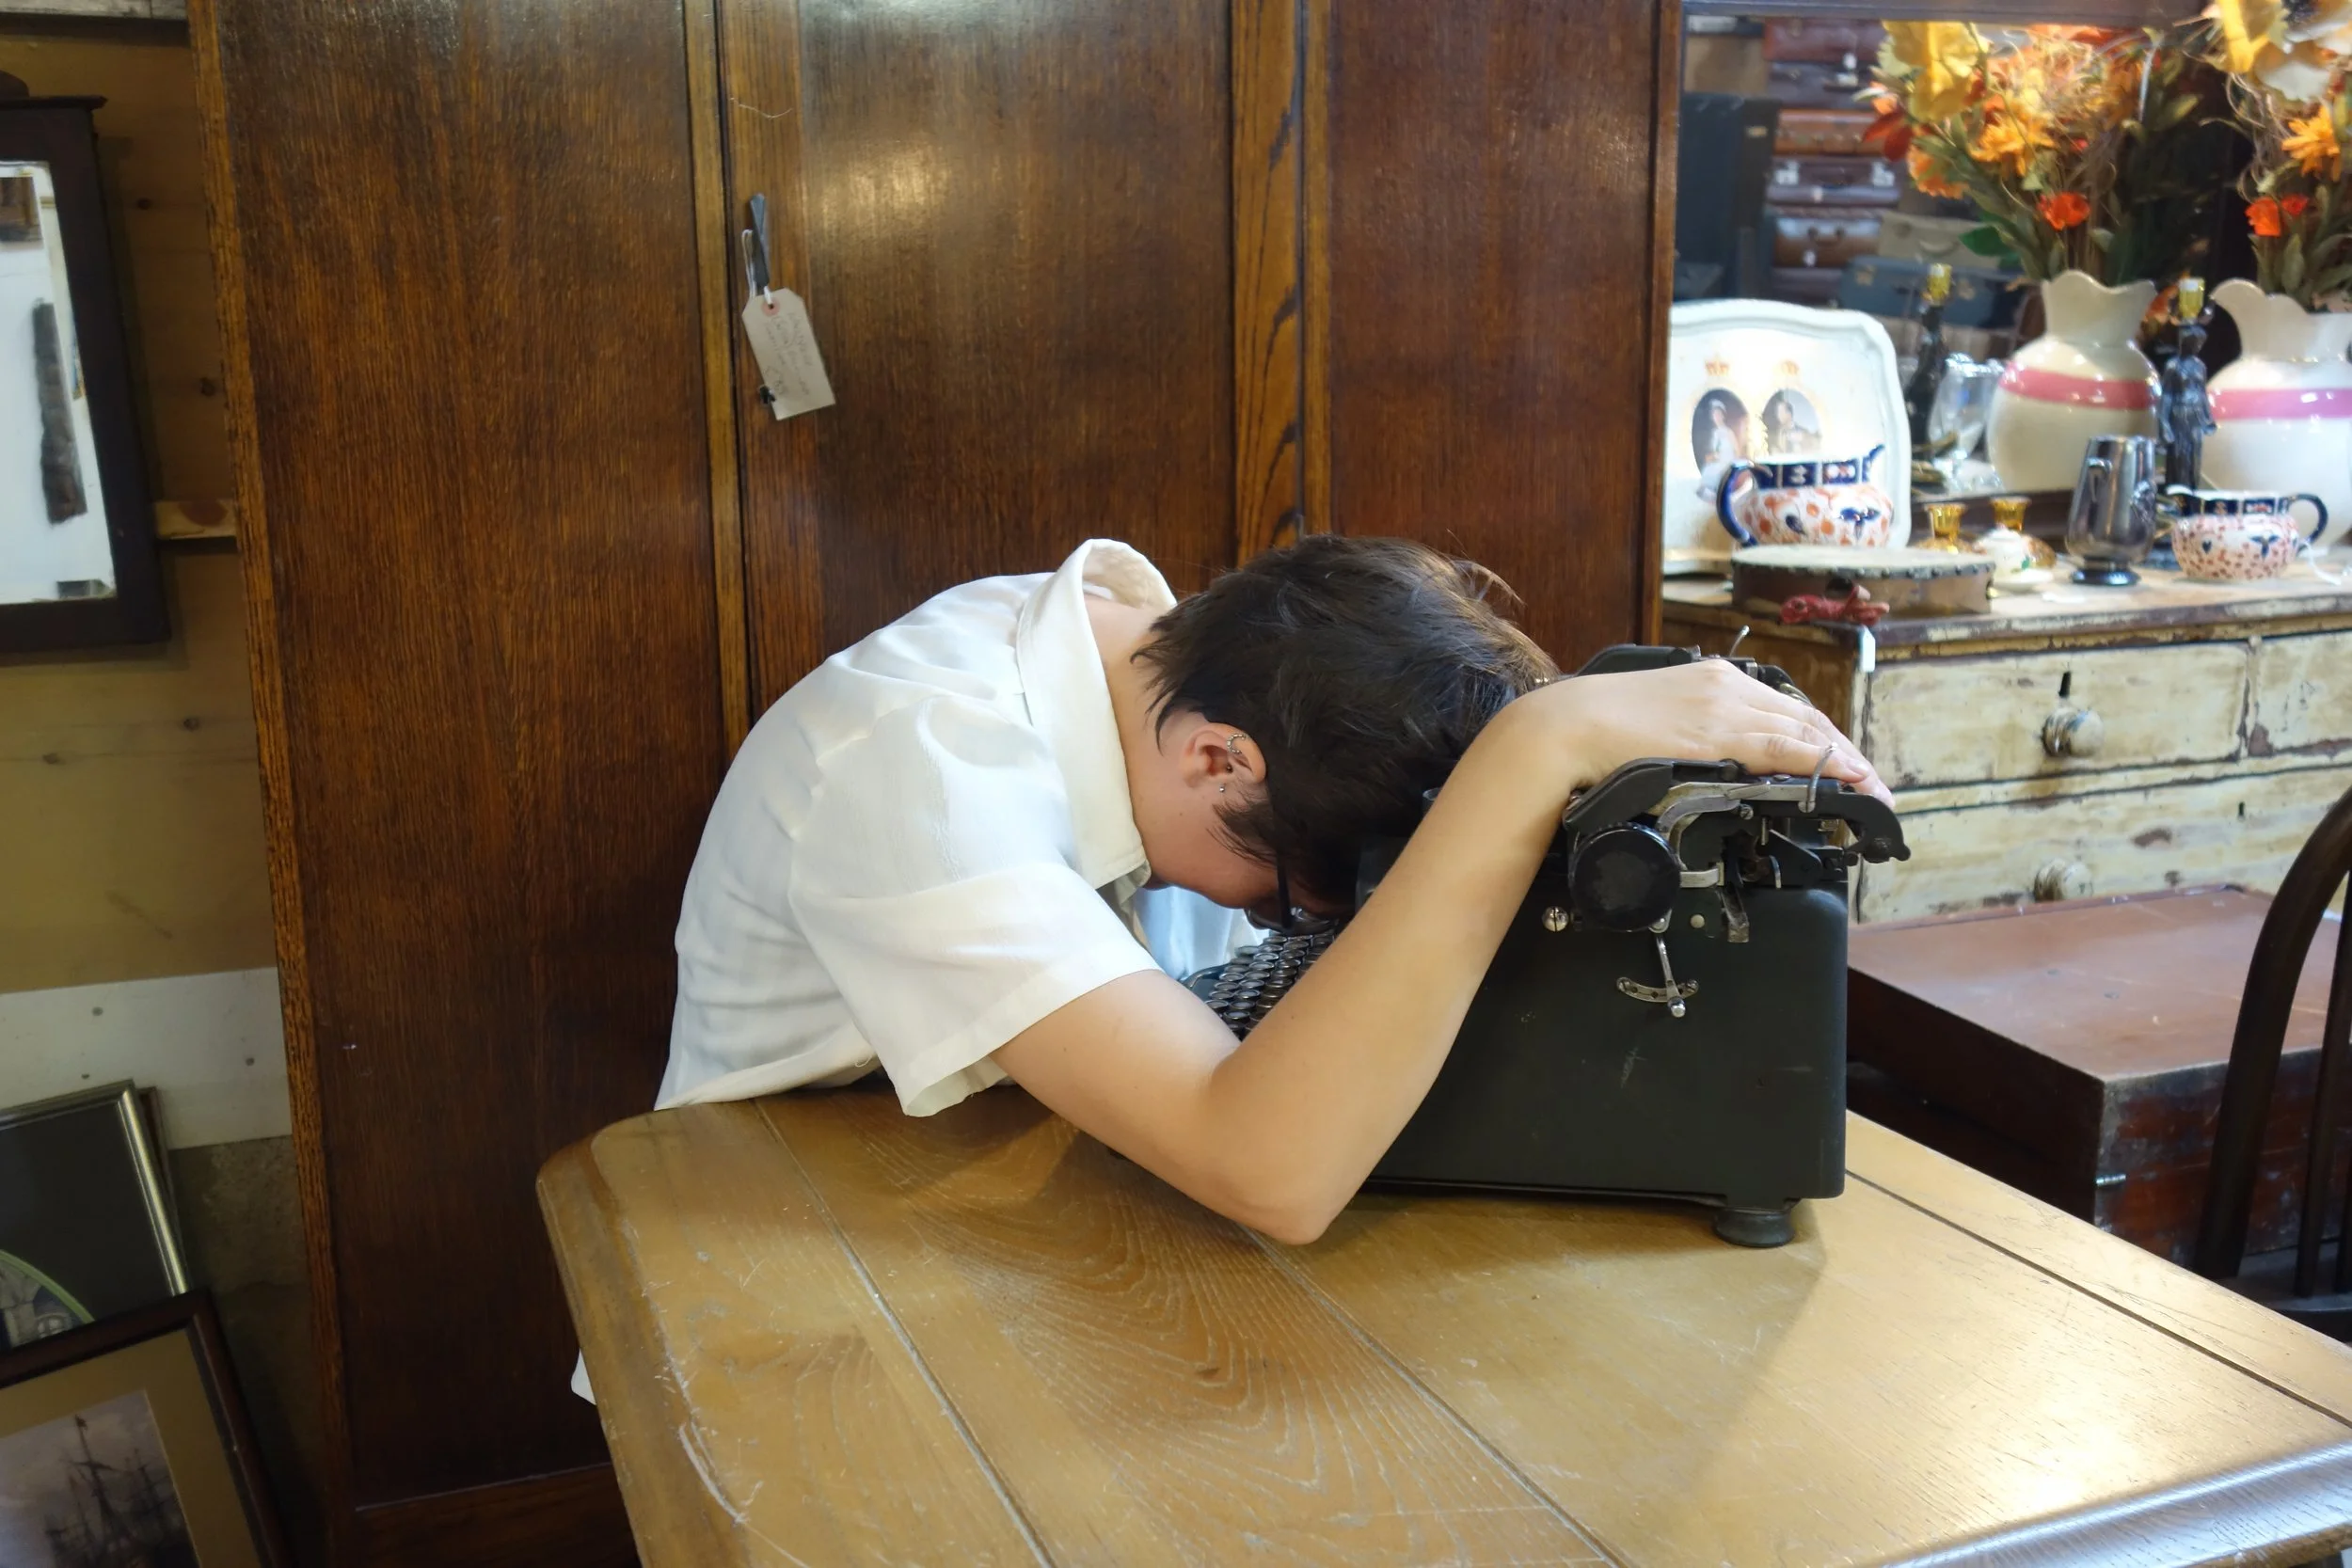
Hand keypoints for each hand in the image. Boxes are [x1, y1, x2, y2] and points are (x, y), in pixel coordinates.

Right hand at [1502, 659, 1888, 801]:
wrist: (1565, 727)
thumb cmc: (1597, 728)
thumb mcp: (1658, 720)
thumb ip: (1693, 733)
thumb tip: (1710, 762)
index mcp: (1713, 680)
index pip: (1784, 708)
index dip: (1822, 736)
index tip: (1844, 760)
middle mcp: (1727, 686)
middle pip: (1805, 718)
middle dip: (1845, 750)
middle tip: (1873, 781)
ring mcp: (1725, 708)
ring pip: (1805, 731)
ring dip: (1846, 761)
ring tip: (1873, 789)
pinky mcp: (1718, 736)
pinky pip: (1787, 748)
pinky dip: (1826, 761)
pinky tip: (1849, 776)